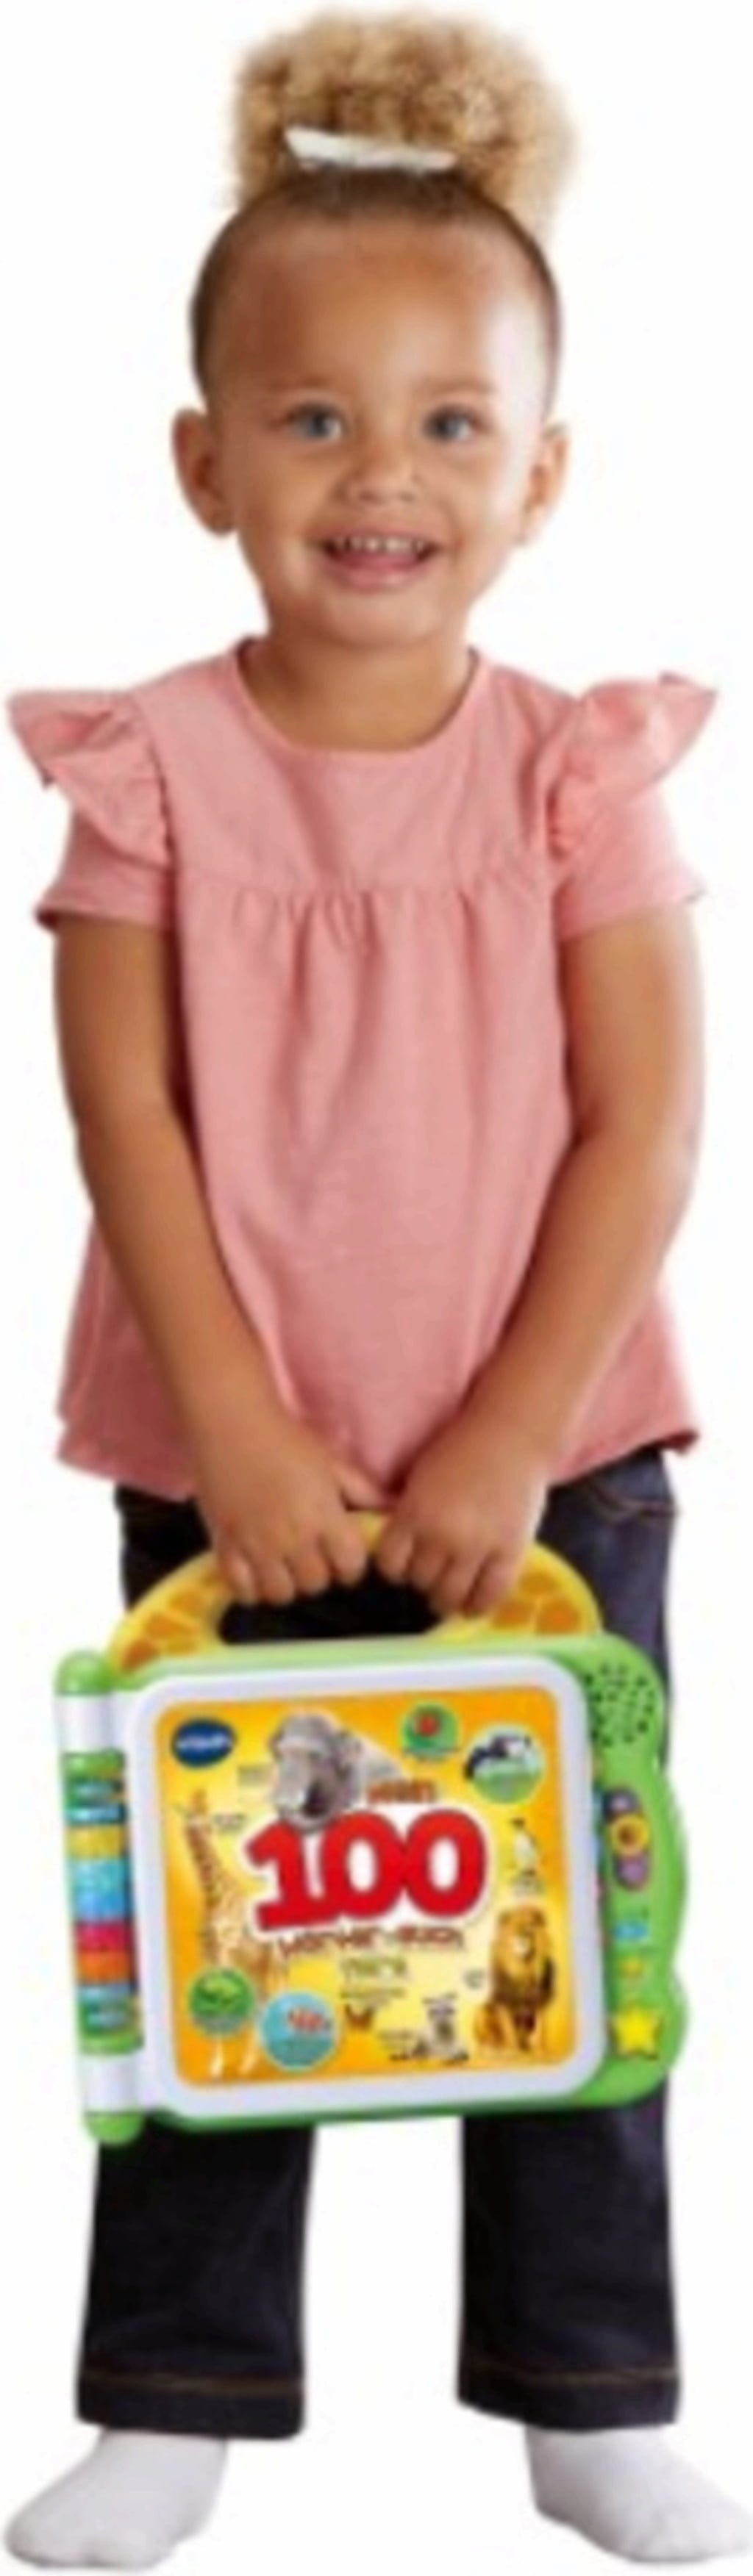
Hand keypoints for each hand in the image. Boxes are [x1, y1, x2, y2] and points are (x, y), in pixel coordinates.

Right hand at [189, 1375, 382, 1604]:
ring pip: (280, 1593)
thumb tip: (389, 1510)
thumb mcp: (332, 1462)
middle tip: (309, 1556)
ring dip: (286, 1584)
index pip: (350, 1565)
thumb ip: (362, 1491)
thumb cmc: (286, 1440)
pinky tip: (255, 1572)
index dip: (350, 1565)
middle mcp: (293, 1536)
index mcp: (324, 1515)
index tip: (342, 1556)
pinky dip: (251, 1589)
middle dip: (318, 1573)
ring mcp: (257, 1545)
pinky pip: (242, 1591)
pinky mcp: (225, 1546)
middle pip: (316, 1584)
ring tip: (282, 1566)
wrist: (231, 1424)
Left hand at [373, 1406, 551, 1618]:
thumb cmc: (463, 1450)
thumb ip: (410, 1515)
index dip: (396, 1569)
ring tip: (451, 1592)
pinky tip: (474, 1604)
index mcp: (414, 1512)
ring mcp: (478, 1546)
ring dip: (447, 1598)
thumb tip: (401, 1551)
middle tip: (433, 1575)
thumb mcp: (421, 1479)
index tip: (404, 1566)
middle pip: (420, 1581)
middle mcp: (442, 1534)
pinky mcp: (510, 1552)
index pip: (390, 1564)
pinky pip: (490, 1595)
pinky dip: (478, 1606)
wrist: (512, 1435)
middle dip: (423, 1581)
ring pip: (450, 1595)